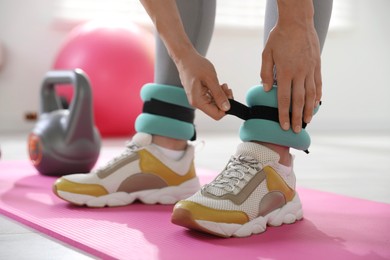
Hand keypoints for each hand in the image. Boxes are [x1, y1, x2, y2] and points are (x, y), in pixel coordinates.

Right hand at [176, 49, 232, 119]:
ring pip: (214, 104)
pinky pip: (210, 98)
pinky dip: (216, 93)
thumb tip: (226, 107)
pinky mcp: (198, 94)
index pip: (216, 115)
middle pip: (215, 110)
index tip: (229, 96)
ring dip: (221, 96)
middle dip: (224, 100)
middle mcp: (196, 102)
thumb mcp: (211, 79)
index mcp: (198, 101)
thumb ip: (219, 94)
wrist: (185, 58)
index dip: (226, 108)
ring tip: (222, 84)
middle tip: (226, 88)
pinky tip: (218, 85)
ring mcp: (197, 99)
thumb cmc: (195, 65)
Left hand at [261, 13, 320, 132]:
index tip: (283, 125)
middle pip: (298, 100)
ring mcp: (310, 69)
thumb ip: (265, 72)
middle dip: (296, 117)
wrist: (297, 22)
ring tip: (307, 121)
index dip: (283, 114)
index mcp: (285, 72)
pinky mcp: (317, 65)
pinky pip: (318, 83)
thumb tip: (266, 89)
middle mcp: (299, 73)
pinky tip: (316, 104)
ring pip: (311, 94)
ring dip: (309, 110)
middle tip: (295, 130)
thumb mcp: (267, 53)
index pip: (284, 98)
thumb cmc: (280, 37)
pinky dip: (318, 95)